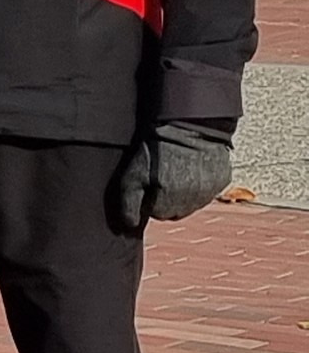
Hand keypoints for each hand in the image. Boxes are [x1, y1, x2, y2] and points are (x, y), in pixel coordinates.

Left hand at [110, 122, 232, 227]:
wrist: (187, 125)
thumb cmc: (154, 150)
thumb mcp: (131, 176)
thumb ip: (129, 205)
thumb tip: (130, 227)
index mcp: (169, 204)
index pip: (157, 214)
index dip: (150, 199)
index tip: (149, 183)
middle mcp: (192, 204)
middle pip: (176, 211)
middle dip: (168, 199)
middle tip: (163, 176)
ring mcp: (210, 193)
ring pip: (194, 203)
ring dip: (186, 192)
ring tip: (178, 170)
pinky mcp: (223, 181)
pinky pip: (210, 190)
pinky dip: (202, 183)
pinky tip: (194, 167)